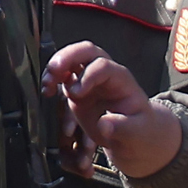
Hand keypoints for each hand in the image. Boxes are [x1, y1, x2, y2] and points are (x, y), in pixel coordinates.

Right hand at [45, 42, 181, 176]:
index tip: (76, 94)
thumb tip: (104, 124)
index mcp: (121, 80)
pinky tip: (47, 92)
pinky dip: (52, 81)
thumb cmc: (140, 131)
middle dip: (68, 56)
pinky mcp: (78, 91)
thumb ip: (123, 128)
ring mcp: (90, 80)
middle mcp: (105, 75)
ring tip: (47, 85)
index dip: (87, 76)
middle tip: (54, 71)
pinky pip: (63, 77)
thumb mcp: (138, 133)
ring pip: (72, 60)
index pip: (103, 66)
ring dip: (56, 67)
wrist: (135, 136)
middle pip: (87, 51)